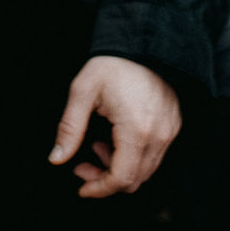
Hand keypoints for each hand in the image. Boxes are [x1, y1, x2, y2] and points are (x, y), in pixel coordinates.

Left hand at [48, 55, 181, 198]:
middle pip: (135, 180)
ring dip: (119, 168)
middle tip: (83, 165)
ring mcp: (170, 130)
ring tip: (98, 145)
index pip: (121, 178)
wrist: (143, 41)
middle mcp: (159, 135)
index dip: (99, 189)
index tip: (81, 187)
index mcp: (137, 129)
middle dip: (106, 180)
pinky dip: (133, 157)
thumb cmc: (112, 64)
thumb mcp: (83, 92)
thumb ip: (69, 129)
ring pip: (145, 170)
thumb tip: (56, 159)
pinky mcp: (173, 125)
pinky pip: (155, 155)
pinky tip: (115, 139)